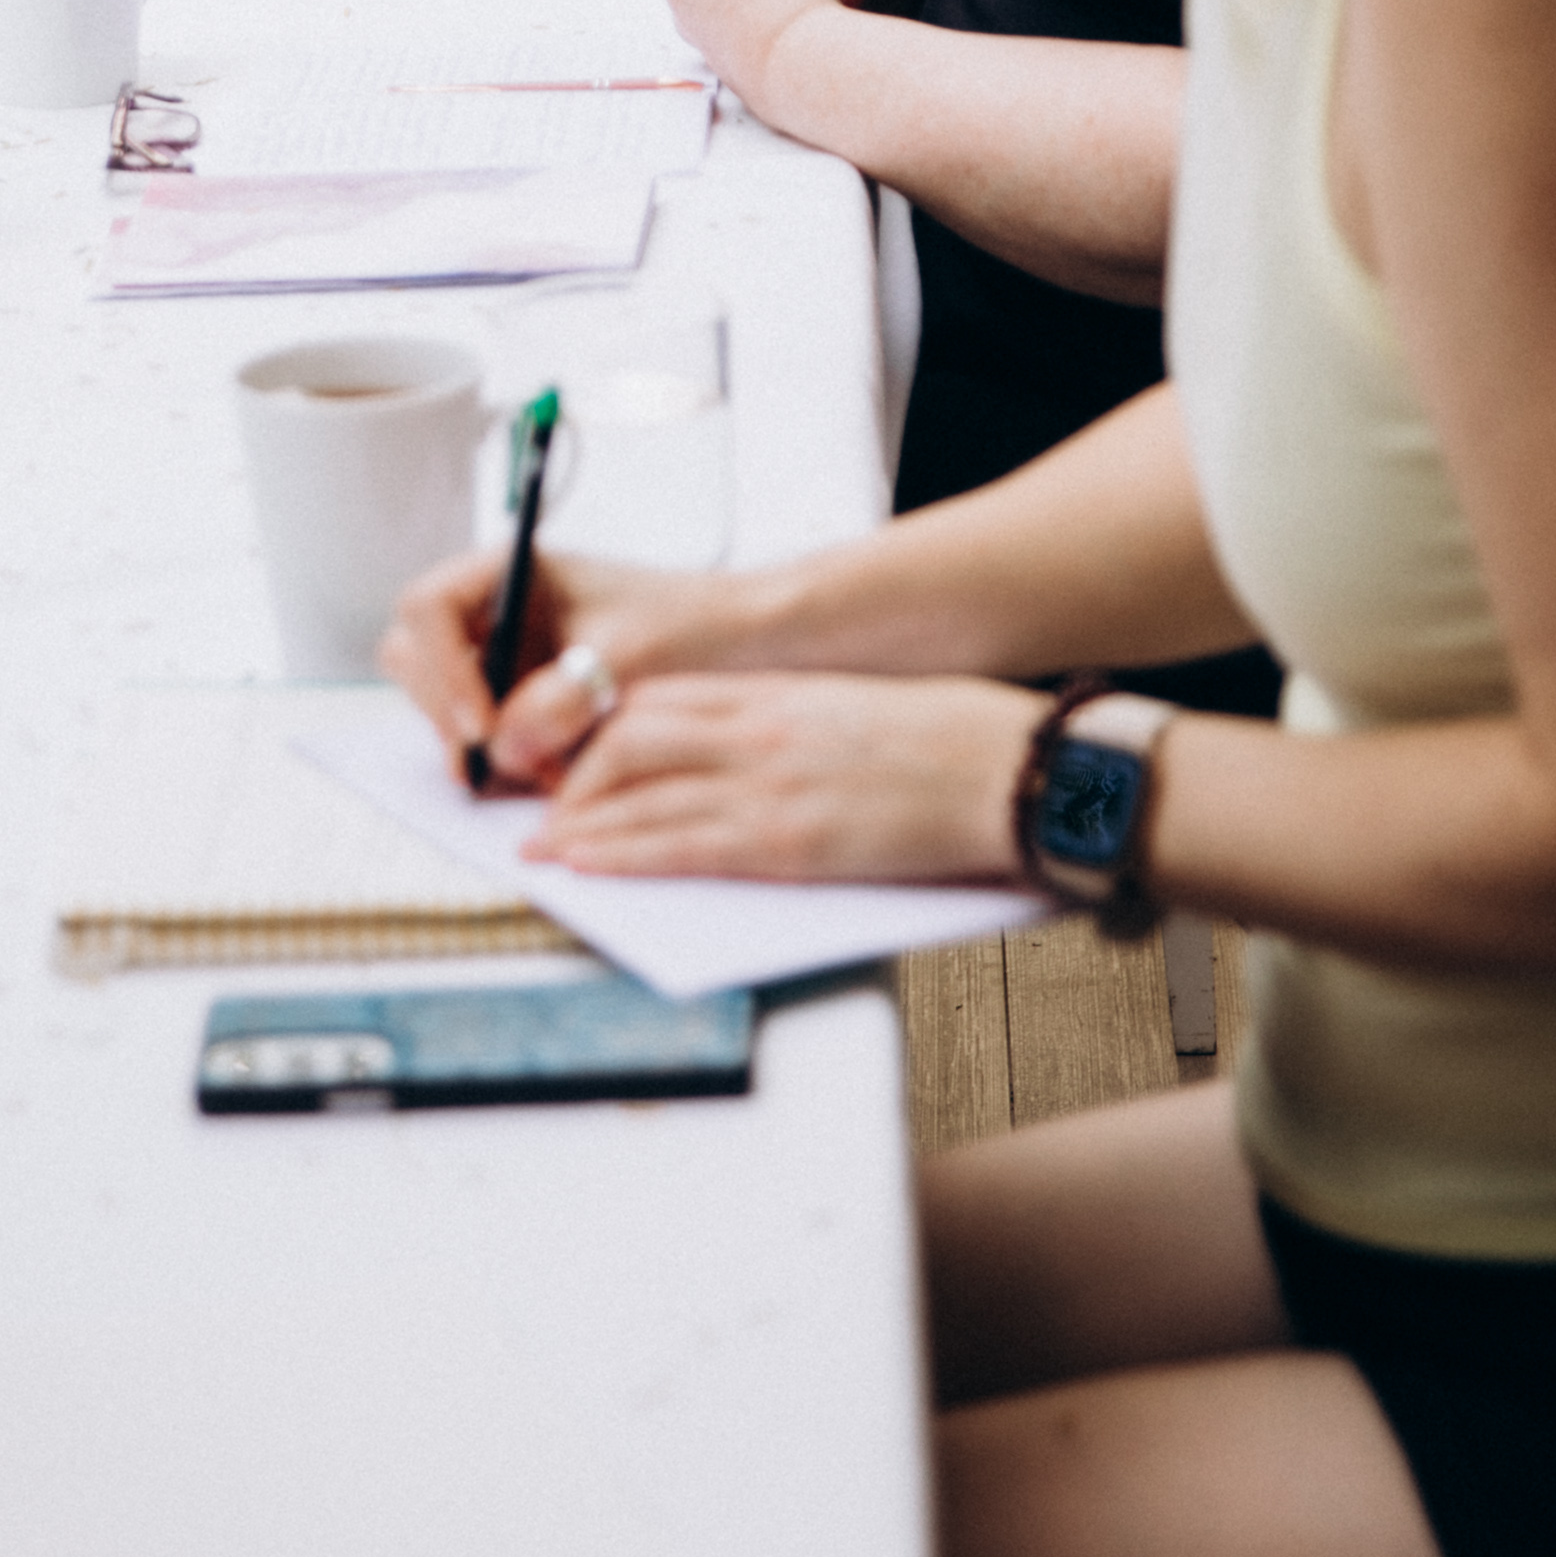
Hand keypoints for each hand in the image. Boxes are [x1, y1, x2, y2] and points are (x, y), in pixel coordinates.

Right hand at [376, 540, 749, 786]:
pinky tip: (560, 773)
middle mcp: (493, 612)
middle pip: (416, 658)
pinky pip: (485, 739)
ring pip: (444, 706)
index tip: (483, 722)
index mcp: (509, 570)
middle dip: (448, 712)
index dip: (441, 667)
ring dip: (482, 744)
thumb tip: (501, 742)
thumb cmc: (693, 627)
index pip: (428, 607)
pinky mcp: (521, 705)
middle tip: (495, 758)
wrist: (745, 650)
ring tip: (550, 769)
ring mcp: (502, 659)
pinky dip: (510, 762)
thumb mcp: (628, 657)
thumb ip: (561, 698)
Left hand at [524, 668, 1032, 888]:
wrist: (1012, 770)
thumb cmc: (945, 742)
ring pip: (638, 792)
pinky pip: (681, 846)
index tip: (569, 753)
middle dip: (572, 778)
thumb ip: (781, 723)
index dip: (597, 728)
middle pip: (627, 739)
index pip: (656, 699)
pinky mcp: (790, 840)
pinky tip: (587, 865)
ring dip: (578, 822)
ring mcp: (770, 783)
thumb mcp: (845, 712)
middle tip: (544, 809)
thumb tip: (728, 754)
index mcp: (775, 692)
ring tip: (543, 847)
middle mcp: (759, 728)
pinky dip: (621, 854)